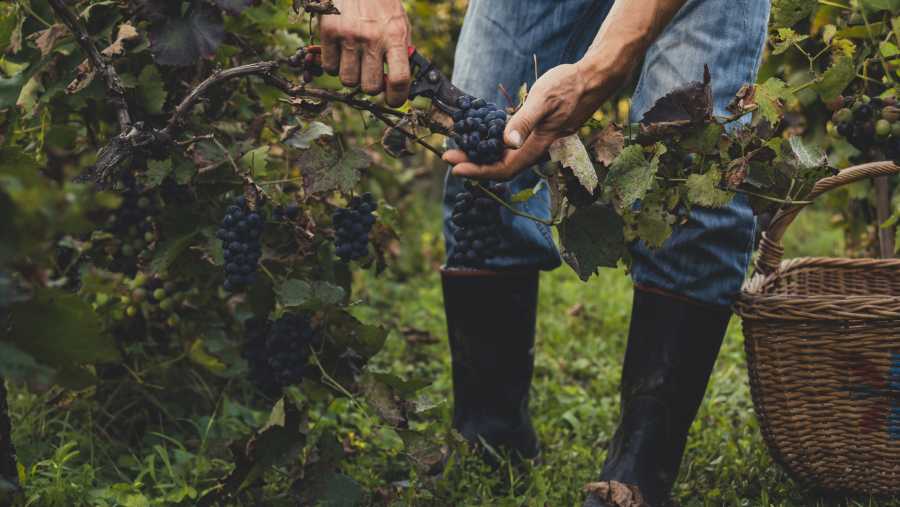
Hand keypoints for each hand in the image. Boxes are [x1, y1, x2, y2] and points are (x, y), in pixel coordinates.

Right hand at [319, 0, 411, 106]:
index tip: (393, 100)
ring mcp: (349, 36)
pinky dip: (334, 66)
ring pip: (348, 80)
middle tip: (370, 74)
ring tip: (355, 60)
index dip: (397, 97)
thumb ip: (400, 54)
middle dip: (371, 86)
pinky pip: (330, 68)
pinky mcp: (329, 32)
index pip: (399, 79)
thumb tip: (398, 86)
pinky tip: (341, 52)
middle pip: (370, 87)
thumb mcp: (399, 25)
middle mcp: (372, 38)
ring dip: (352, 76)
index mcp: (395, 36)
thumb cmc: (381, 5)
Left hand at [444, 62, 619, 180]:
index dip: (478, 171)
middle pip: (500, 167)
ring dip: (480, 156)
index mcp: (536, 147)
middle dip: (473, 165)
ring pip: (504, 158)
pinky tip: (478, 136)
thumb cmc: (568, 87)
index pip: (503, 169)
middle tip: (447, 156)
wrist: (590, 81)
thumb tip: (507, 143)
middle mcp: (534, 150)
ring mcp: (534, 143)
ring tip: (457, 148)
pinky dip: (491, 145)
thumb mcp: (544, 99)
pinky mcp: (533, 134)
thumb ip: (525, 121)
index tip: (455, 167)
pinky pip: (509, 147)